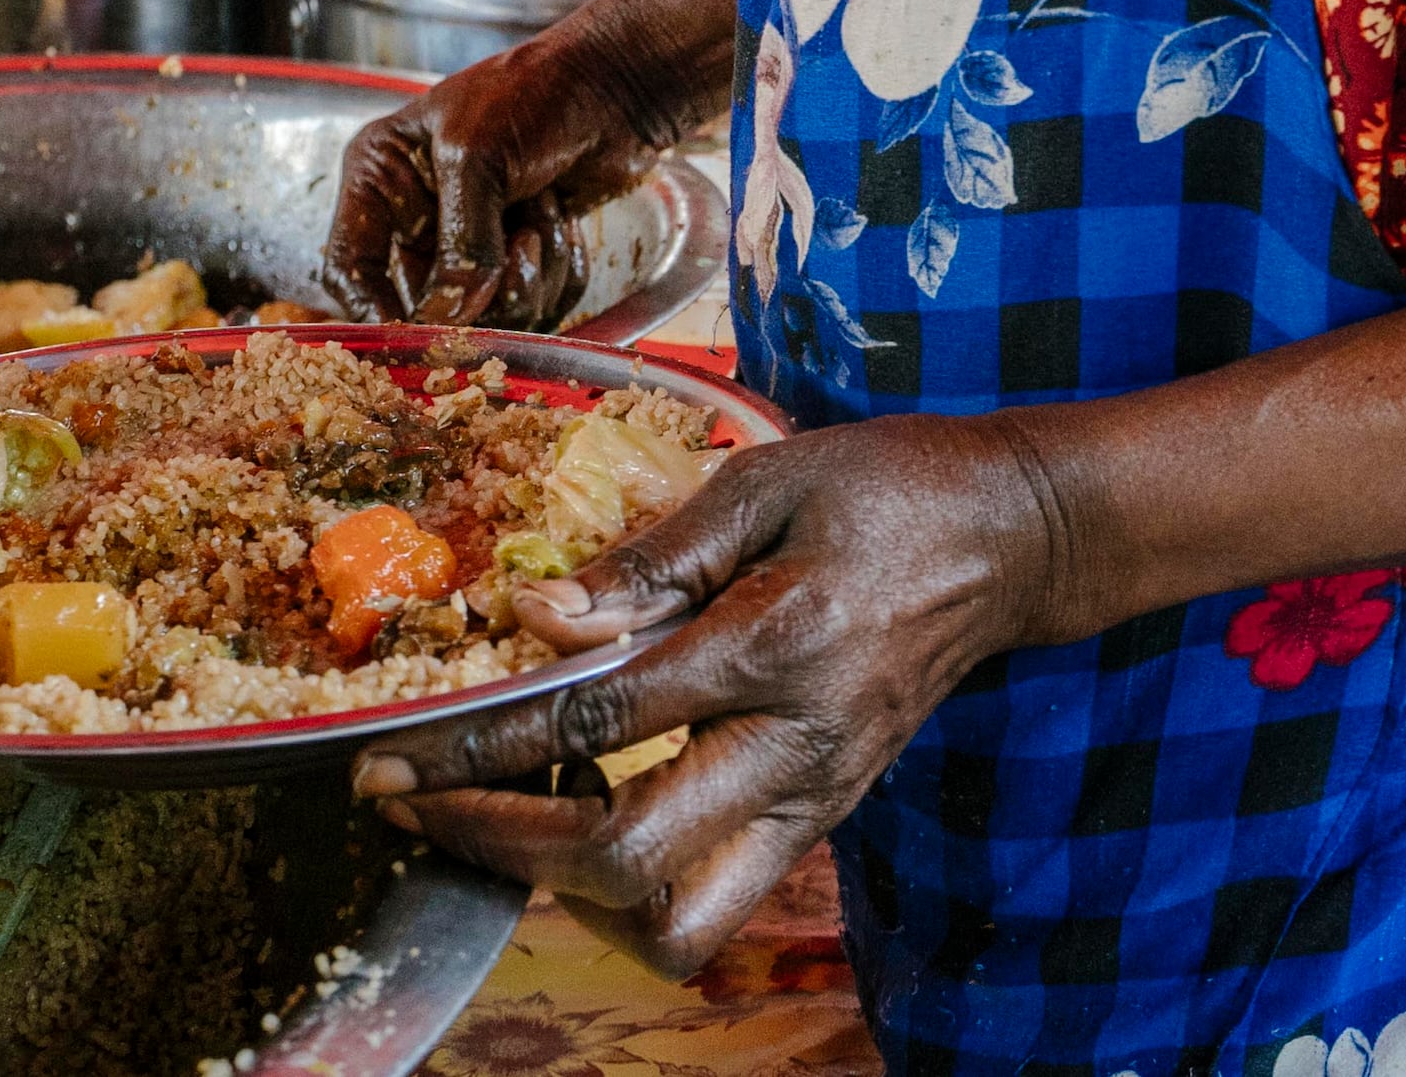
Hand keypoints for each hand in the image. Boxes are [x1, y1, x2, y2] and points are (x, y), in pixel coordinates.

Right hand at [321, 0, 726, 319]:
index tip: (414, 336)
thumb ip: (459, 245)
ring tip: (542, 213)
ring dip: (526, 274)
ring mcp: (471, 241)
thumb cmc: (534, 95)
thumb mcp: (477, 158)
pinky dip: (556, 272)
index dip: (372, 309)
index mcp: (382, 176)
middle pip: (424, 304)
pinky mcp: (520, 259)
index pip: (350, 265)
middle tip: (518, 248)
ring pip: (484, 314)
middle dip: (479, 288)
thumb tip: (446, 320)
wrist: (617, 85)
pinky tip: (562, 221)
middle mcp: (418, 215)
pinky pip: (531, 306)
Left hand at [353, 413, 1064, 973]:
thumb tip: (539, 618)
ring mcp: (812, 801)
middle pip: (627, 863)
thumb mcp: (769, 481)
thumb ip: (652, 556)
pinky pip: (712, 901)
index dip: (479, 750)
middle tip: (417, 802)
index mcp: (775, 649)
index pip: (600, 725)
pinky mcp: (819, 819)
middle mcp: (794, 750)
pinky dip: (626, 884)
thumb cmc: (890, 491)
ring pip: (677, 924)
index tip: (391, 761)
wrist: (1014, 542)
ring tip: (500, 820)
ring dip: (569, 892)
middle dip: (499, 842)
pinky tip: (578, 811)